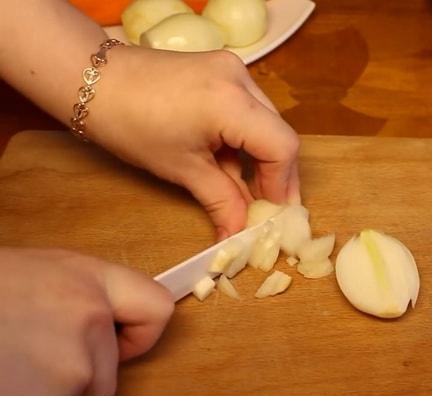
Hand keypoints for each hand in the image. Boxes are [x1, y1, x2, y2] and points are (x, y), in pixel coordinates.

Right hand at [0, 247, 173, 395]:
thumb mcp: (27, 280)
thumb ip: (70, 302)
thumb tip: (95, 333)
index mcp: (83, 277)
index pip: (154, 308)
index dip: (138, 333)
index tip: (122, 341)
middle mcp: (87, 317)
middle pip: (109, 371)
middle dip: (75, 376)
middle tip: (21, 360)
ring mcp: (71, 365)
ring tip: (5, 371)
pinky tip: (4, 391)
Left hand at [88, 46, 300, 239]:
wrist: (94, 81)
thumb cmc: (131, 125)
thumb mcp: (182, 170)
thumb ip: (223, 201)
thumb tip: (240, 236)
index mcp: (232, 103)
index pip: (282, 147)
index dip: (283, 184)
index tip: (272, 213)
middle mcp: (241, 79)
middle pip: (279, 133)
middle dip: (275, 174)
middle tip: (264, 207)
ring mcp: (234, 70)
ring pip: (267, 122)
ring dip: (261, 157)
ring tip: (245, 188)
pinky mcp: (224, 69)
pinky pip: (251, 109)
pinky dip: (247, 138)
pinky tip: (231, 161)